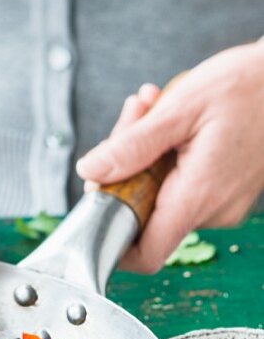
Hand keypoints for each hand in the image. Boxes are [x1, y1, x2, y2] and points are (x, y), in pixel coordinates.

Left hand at [76, 42, 263, 272]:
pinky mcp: (226, 189)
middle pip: (144, 210)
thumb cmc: (247, 86)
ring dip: (145, 151)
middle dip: (125, 164)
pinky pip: (182, 181)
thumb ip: (132, 146)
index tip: (97, 197)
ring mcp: (222, 201)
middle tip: (133, 116)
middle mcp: (214, 209)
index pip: (145, 253)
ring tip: (153, 106)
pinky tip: (172, 118)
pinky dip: (167, 152)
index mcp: (199, 195)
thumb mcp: (180, 109)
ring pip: (160, 190)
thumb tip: (90, 172)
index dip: (111, 237)